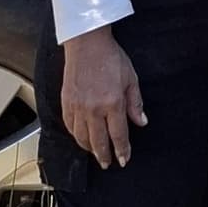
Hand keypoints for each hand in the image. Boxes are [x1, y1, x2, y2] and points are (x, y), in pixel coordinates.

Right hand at [60, 26, 145, 169]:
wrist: (87, 43)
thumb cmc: (110, 57)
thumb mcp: (131, 78)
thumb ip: (135, 103)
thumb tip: (141, 122)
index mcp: (112, 103)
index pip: (118, 135)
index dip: (122, 150)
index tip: (123, 159)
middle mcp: (93, 109)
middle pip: (98, 141)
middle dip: (104, 156)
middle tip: (108, 163)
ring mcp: (78, 107)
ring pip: (82, 137)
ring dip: (89, 148)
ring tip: (96, 152)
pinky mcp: (66, 103)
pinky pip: (70, 127)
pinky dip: (76, 135)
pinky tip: (81, 137)